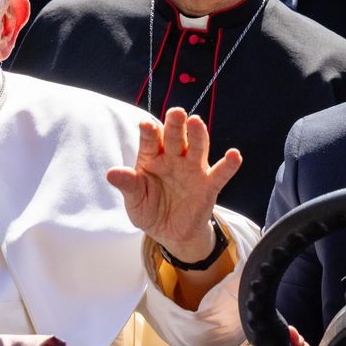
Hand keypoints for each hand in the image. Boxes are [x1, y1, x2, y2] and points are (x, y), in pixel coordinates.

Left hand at [106, 108, 241, 262]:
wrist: (169, 233)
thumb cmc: (149, 209)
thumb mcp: (134, 200)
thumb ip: (127, 185)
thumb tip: (111, 173)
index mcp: (151, 159)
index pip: (149, 142)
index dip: (148, 133)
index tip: (146, 124)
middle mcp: (173, 159)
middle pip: (174, 139)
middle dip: (175, 125)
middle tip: (176, 112)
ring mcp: (192, 170)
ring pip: (196, 149)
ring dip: (198, 135)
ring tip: (196, 122)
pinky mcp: (208, 186)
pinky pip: (220, 173)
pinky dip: (229, 165)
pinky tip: (234, 154)